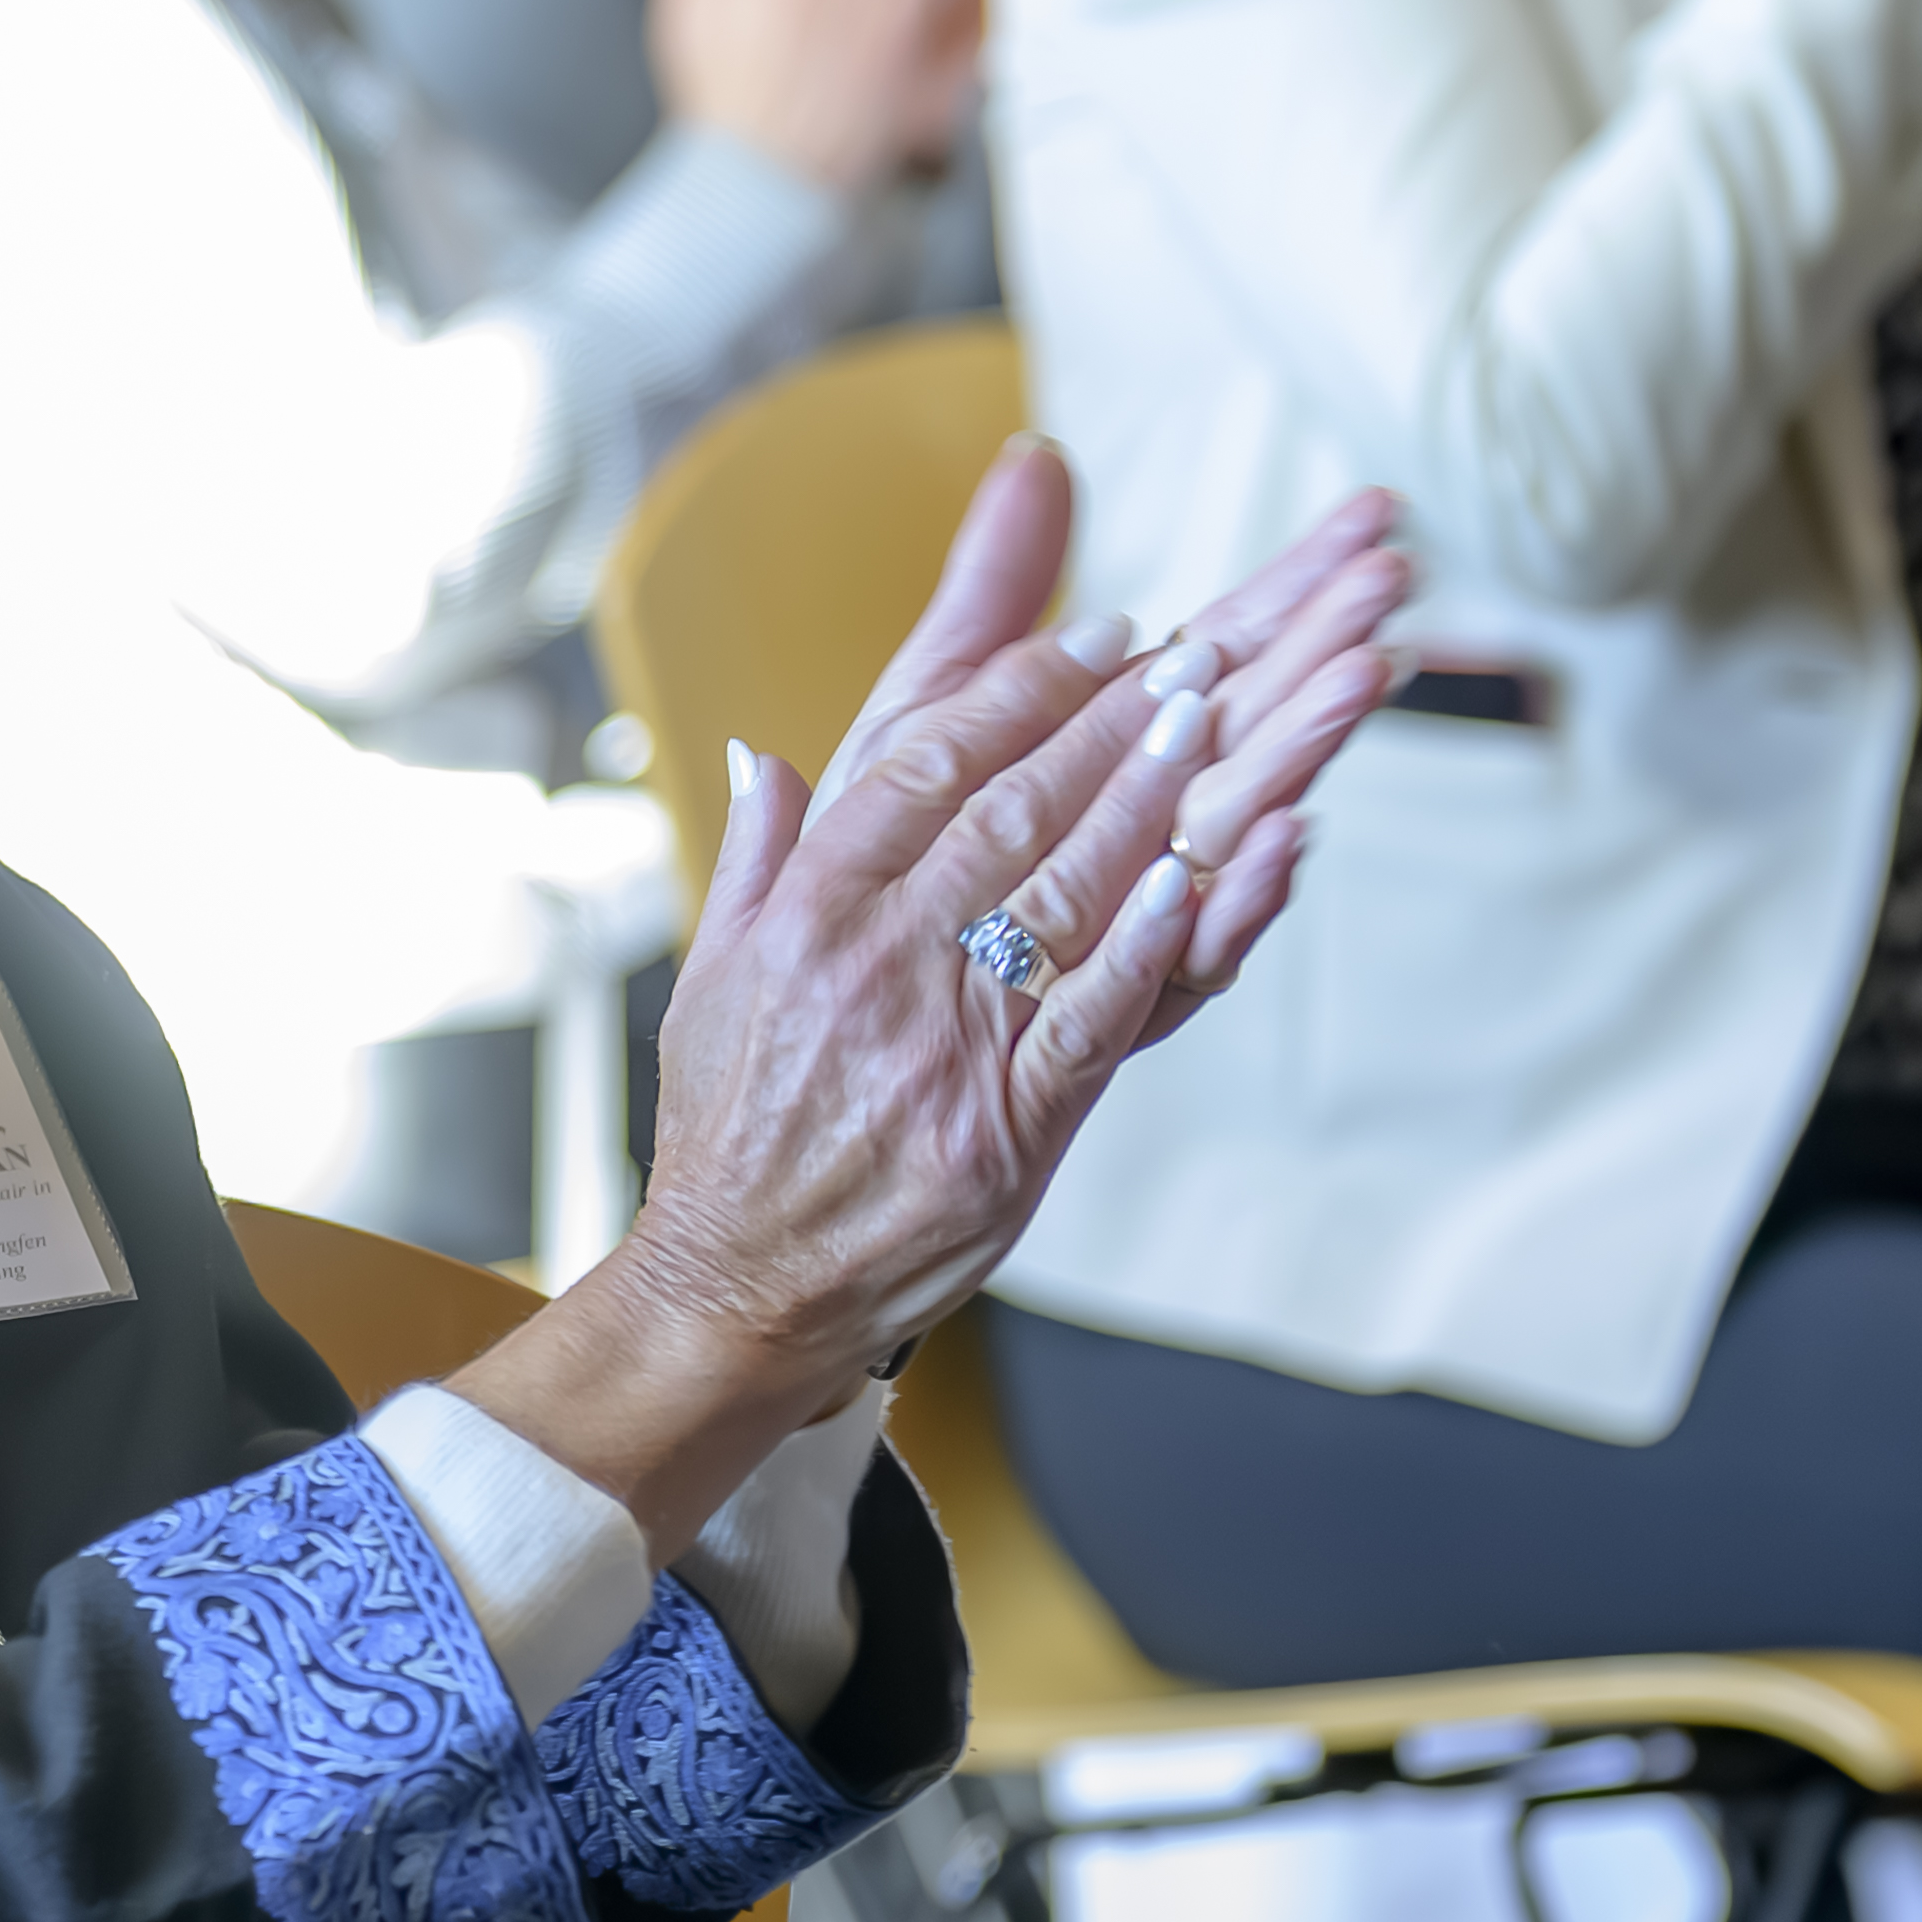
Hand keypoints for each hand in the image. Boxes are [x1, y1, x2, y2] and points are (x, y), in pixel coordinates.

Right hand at [455, 442, 1405, 1548]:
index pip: (921, 766)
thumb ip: (756, 861)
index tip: (1099, 631)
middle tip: (1191, 651)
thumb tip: (763, 753)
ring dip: (1142, 801)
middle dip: (1107, 721)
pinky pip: (1085, 1022)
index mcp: (806, 913)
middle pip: (1006, 810)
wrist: (741, 1289)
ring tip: (1212, 721)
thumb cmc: (734, 1134)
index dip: (1019, 689)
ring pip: (1056, 896)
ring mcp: (941, 1046)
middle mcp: (873, 962)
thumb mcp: (709, 981)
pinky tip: (1193, 880)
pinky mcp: (1001, 1129)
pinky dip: (1143, 949)